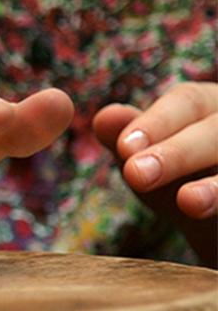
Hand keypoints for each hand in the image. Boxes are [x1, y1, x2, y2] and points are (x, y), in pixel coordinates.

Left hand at [94, 82, 216, 266]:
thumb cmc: (181, 181)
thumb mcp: (151, 163)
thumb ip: (127, 140)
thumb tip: (104, 117)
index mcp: (210, 106)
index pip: (187, 101)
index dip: (156, 122)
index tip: (124, 148)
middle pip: (215, 131)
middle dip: (177, 152)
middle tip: (137, 175)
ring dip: (217, 185)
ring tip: (188, 202)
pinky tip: (208, 208)